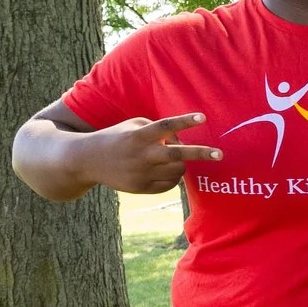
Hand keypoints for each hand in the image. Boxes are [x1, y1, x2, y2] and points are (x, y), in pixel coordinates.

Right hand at [82, 113, 219, 193]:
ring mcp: (140, 174)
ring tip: (173, 159)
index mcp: (138, 135)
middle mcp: (140, 155)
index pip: (164, 127)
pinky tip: (163, 170)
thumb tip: (182, 142)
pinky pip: (169, 184)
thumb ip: (158, 130)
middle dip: (200, 154)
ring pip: (177, 172)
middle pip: (176, 155)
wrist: (87, 160)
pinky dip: (173, 177)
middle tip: (220, 154)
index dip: (184, 121)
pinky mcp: (140, 188)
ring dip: (183, 164)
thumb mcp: (134, 125)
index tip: (203, 118)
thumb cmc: (118, 137)